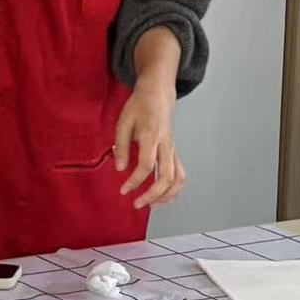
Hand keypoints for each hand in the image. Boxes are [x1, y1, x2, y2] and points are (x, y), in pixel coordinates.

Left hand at [114, 77, 183, 210]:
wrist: (158, 95)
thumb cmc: (139, 107)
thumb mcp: (123, 122)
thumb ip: (121, 146)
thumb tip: (120, 169)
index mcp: (151, 136)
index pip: (146, 165)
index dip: (135, 181)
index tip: (123, 190)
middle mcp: (166, 145)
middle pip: (166, 177)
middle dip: (152, 195)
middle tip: (137, 204)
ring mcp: (173, 149)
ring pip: (177, 178)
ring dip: (166, 195)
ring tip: (151, 204)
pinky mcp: (174, 152)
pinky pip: (180, 174)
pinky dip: (174, 189)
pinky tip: (162, 196)